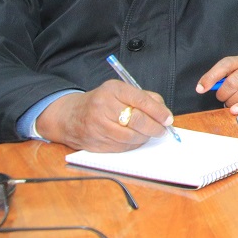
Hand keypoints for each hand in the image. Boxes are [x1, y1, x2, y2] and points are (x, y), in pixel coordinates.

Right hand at [37, 80, 172, 151]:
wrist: (69, 116)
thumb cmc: (101, 101)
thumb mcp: (120, 91)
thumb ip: (144, 98)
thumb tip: (164, 114)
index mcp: (113, 90)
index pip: (141, 101)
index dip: (158, 112)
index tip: (168, 119)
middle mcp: (103, 107)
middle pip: (137, 120)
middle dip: (155, 127)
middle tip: (162, 130)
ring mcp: (98, 127)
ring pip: (131, 137)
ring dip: (144, 137)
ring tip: (149, 134)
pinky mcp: (95, 143)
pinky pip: (121, 148)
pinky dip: (133, 145)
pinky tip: (135, 139)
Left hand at [197, 57, 237, 114]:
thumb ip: (222, 77)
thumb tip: (203, 87)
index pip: (226, 64)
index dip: (211, 77)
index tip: (200, 88)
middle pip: (233, 81)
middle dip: (223, 94)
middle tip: (223, 99)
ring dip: (233, 102)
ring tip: (231, 105)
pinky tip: (236, 110)